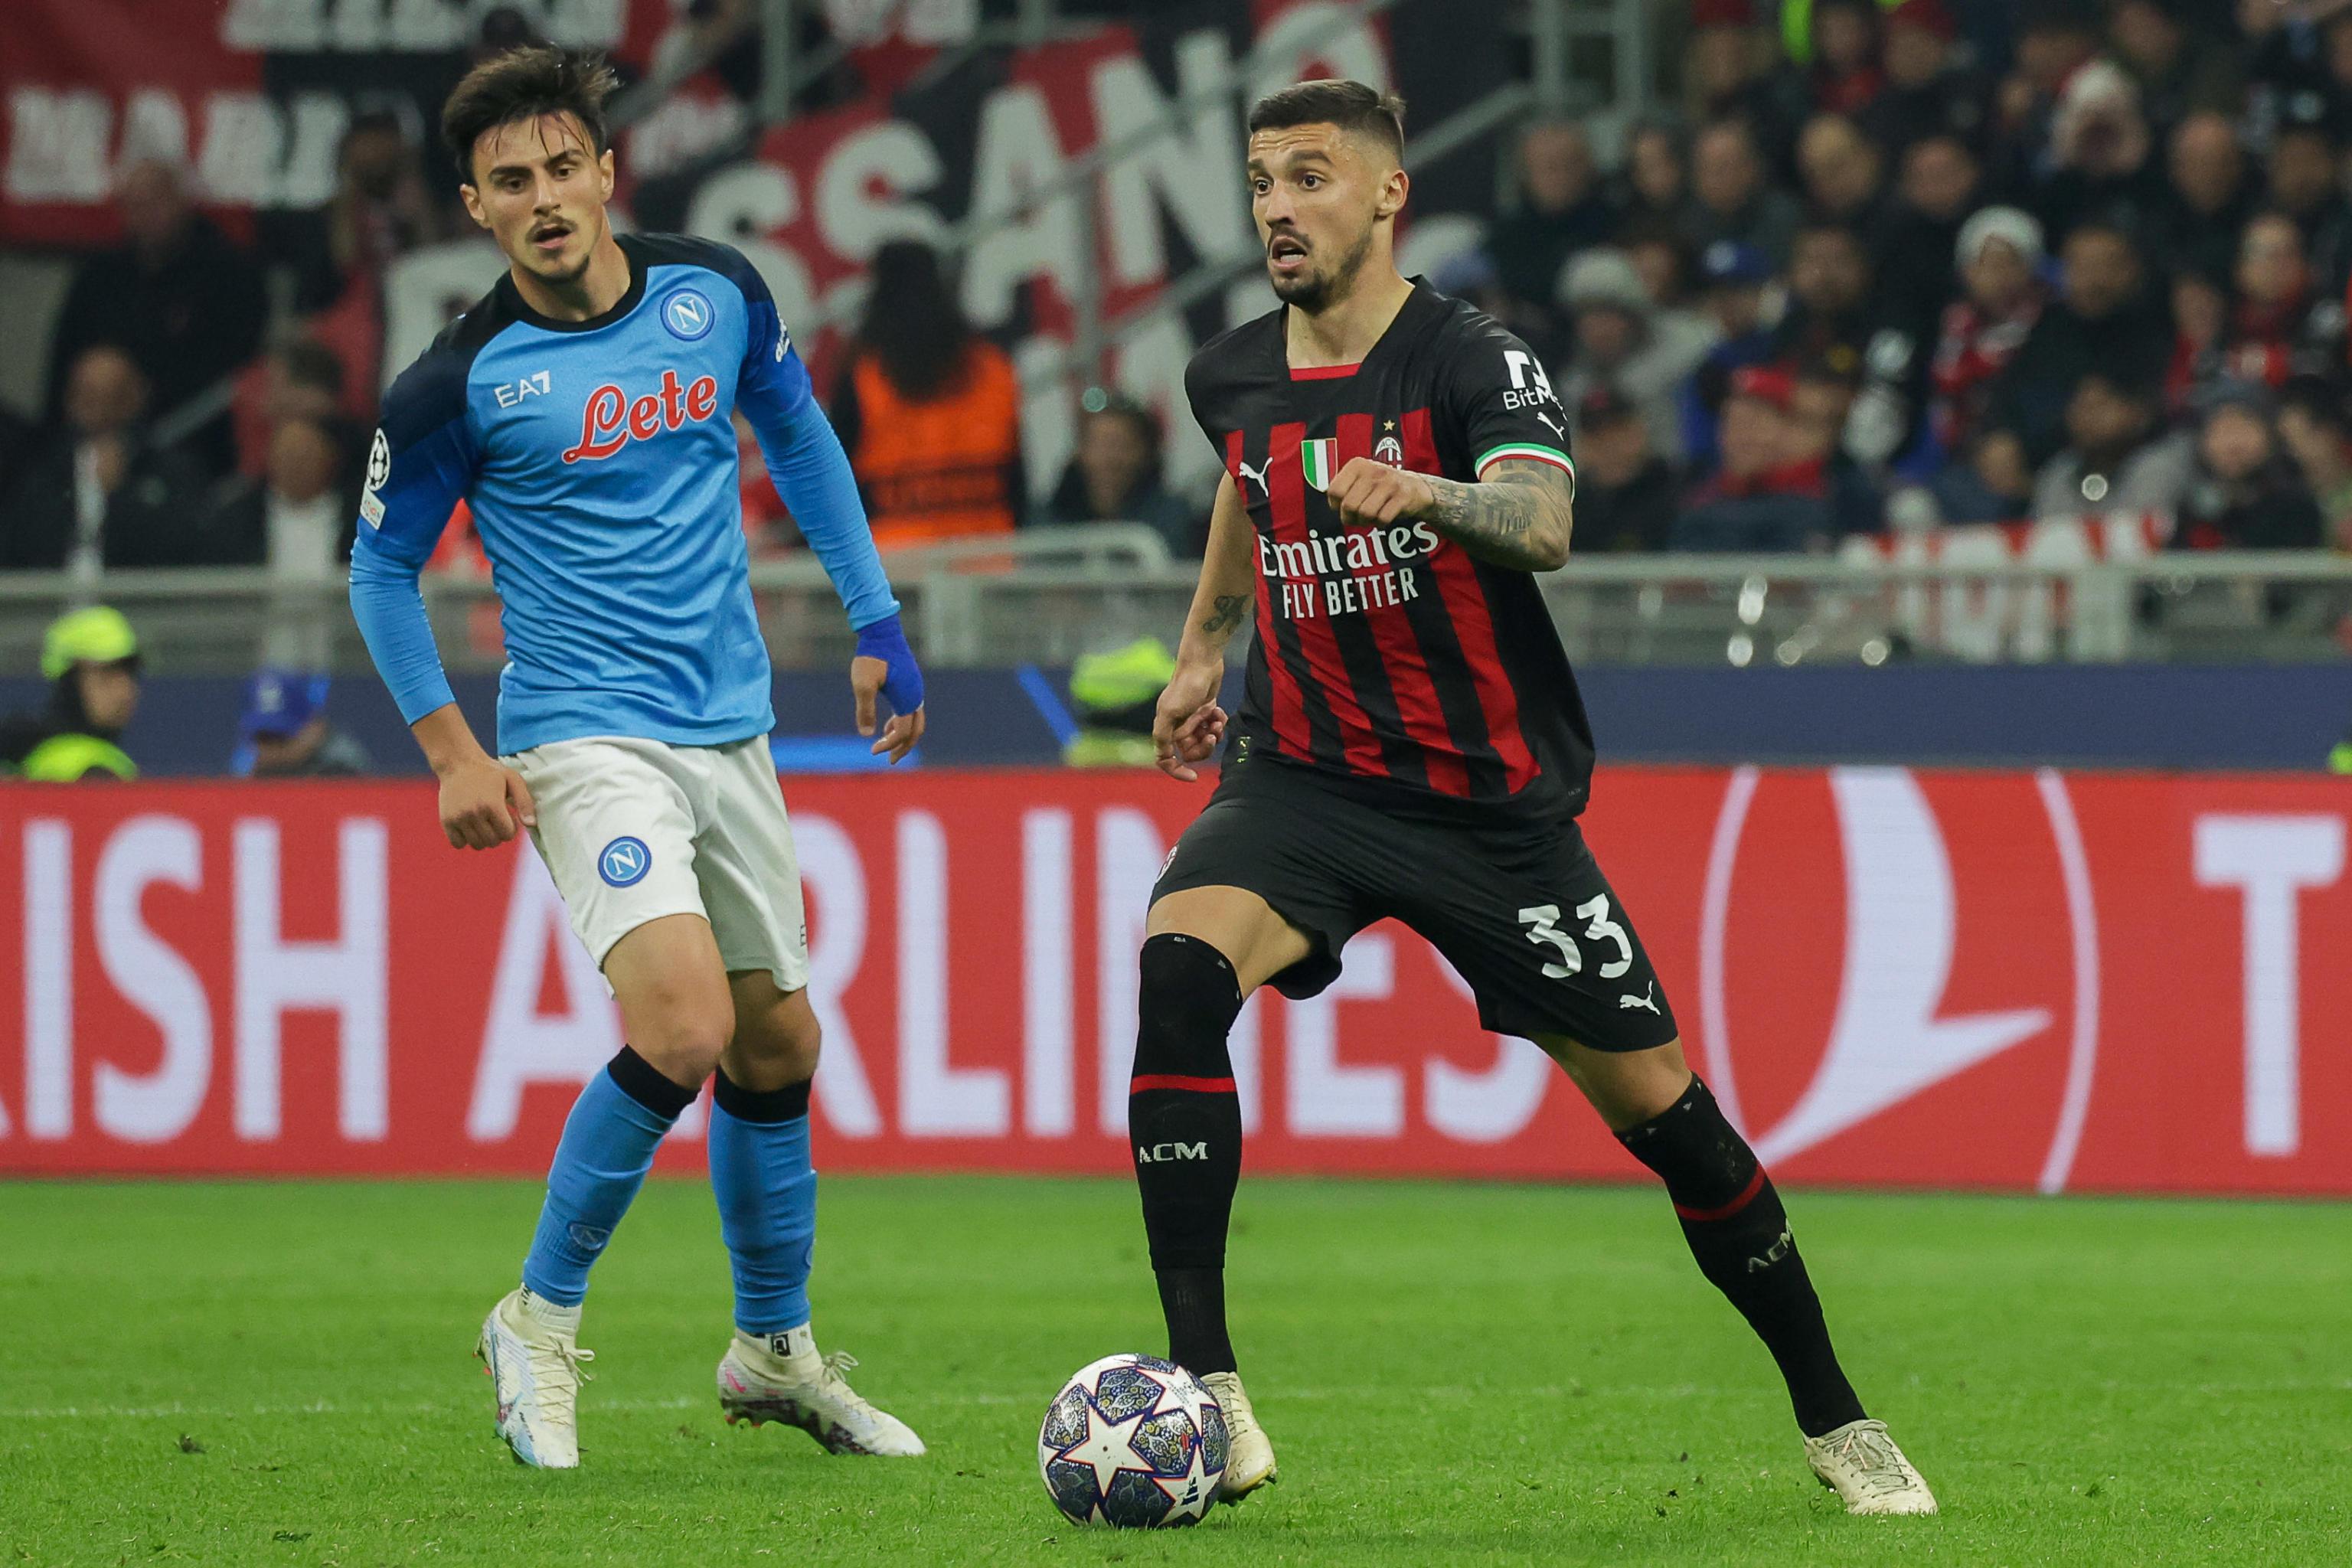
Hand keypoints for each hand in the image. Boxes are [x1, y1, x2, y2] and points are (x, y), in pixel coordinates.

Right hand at [438, 754, 534, 849]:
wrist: (458, 763)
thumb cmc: (489, 772)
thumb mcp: (513, 780)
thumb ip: (525, 802)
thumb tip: (531, 825)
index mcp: (492, 805)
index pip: (507, 834)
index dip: (511, 828)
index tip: (508, 817)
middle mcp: (474, 813)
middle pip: (493, 842)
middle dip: (499, 834)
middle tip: (495, 820)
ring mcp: (458, 818)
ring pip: (477, 845)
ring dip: (483, 838)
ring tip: (484, 823)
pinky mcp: (446, 820)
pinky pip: (458, 844)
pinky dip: (465, 840)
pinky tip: (470, 827)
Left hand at [852, 654, 924, 764]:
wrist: (882, 632)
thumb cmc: (871, 657)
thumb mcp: (863, 685)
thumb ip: (865, 710)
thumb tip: (867, 735)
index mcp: (907, 699)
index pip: (902, 732)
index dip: (889, 745)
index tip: (872, 750)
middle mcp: (916, 696)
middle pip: (916, 731)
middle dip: (903, 747)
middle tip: (890, 760)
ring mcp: (916, 689)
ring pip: (916, 721)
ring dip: (904, 735)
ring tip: (887, 744)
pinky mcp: (911, 683)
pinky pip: (913, 710)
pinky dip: (903, 722)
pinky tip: (887, 723)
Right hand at [1152, 659, 1227, 781]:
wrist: (1203, 662)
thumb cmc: (1186, 686)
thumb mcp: (1171, 712)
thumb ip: (1163, 735)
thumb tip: (1162, 757)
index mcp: (1165, 728)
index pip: (1165, 759)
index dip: (1177, 771)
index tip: (1194, 776)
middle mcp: (1177, 726)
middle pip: (1191, 752)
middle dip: (1204, 746)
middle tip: (1211, 733)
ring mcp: (1192, 719)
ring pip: (1205, 740)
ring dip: (1214, 733)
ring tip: (1217, 720)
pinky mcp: (1206, 711)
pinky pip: (1214, 727)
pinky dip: (1219, 722)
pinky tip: (1219, 712)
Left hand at [1326, 456, 1434, 527]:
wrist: (1415, 488)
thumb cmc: (1380, 487)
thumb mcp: (1360, 480)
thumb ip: (1342, 488)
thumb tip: (1331, 504)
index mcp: (1357, 465)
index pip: (1334, 491)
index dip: (1335, 505)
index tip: (1341, 507)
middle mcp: (1372, 470)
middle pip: (1349, 505)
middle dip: (1350, 518)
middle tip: (1356, 518)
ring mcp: (1389, 482)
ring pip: (1365, 513)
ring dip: (1365, 522)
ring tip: (1369, 518)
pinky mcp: (1403, 496)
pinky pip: (1382, 518)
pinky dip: (1380, 524)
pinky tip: (1383, 518)